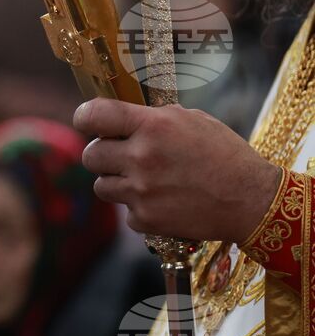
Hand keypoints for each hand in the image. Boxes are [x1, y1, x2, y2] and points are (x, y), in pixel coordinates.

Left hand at [74, 98, 282, 243]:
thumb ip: (152, 117)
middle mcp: (141, 157)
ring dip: (116, 182)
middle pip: (90, 155)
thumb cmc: (224, 154)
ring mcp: (141, 192)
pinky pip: (125, 211)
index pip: (93, 115)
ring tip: (145, 179)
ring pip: (101, 185)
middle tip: (122, 155)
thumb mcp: (191, 120)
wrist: (251, 200)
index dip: (85, 117)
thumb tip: (120, 116)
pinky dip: (139, 208)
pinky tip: (163, 201)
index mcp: (152, 126)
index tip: (87, 121)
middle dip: (103, 154)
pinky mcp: (146, 220)